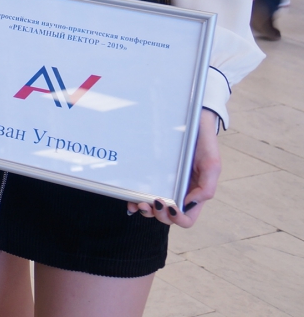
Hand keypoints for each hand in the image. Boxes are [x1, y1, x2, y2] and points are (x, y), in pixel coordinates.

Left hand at [127, 109, 219, 226]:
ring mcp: (164, 184)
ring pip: (153, 208)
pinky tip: (130, 198)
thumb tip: (188, 205)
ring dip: (145, 211)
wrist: (192, 122)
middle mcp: (178, 192)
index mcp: (194, 194)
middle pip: (168, 217)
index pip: (187, 218)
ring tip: (139, 203)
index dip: (178, 219)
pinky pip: (142, 192)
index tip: (170, 208)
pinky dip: (135, 199)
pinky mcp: (151, 175)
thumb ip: (207, 187)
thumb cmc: (204, 144)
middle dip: (159, 215)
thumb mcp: (212, 165)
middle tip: (152, 203)